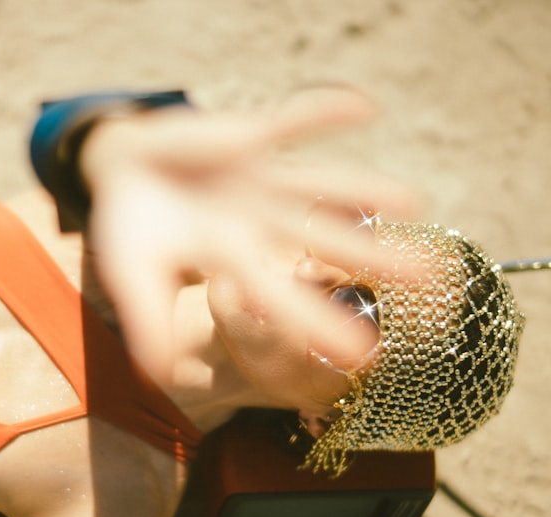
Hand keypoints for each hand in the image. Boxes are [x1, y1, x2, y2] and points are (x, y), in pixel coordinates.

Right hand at [80, 86, 422, 383]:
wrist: (120, 168)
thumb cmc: (129, 229)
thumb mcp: (132, 274)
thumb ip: (146, 318)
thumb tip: (158, 375)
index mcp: (233, 261)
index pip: (283, 296)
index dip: (321, 322)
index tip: (367, 352)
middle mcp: (258, 224)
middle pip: (323, 242)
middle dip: (373, 259)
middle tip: (430, 280)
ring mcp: (258, 180)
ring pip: (320, 186)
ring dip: (365, 189)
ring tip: (416, 202)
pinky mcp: (248, 136)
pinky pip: (290, 121)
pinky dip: (323, 112)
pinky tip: (367, 107)